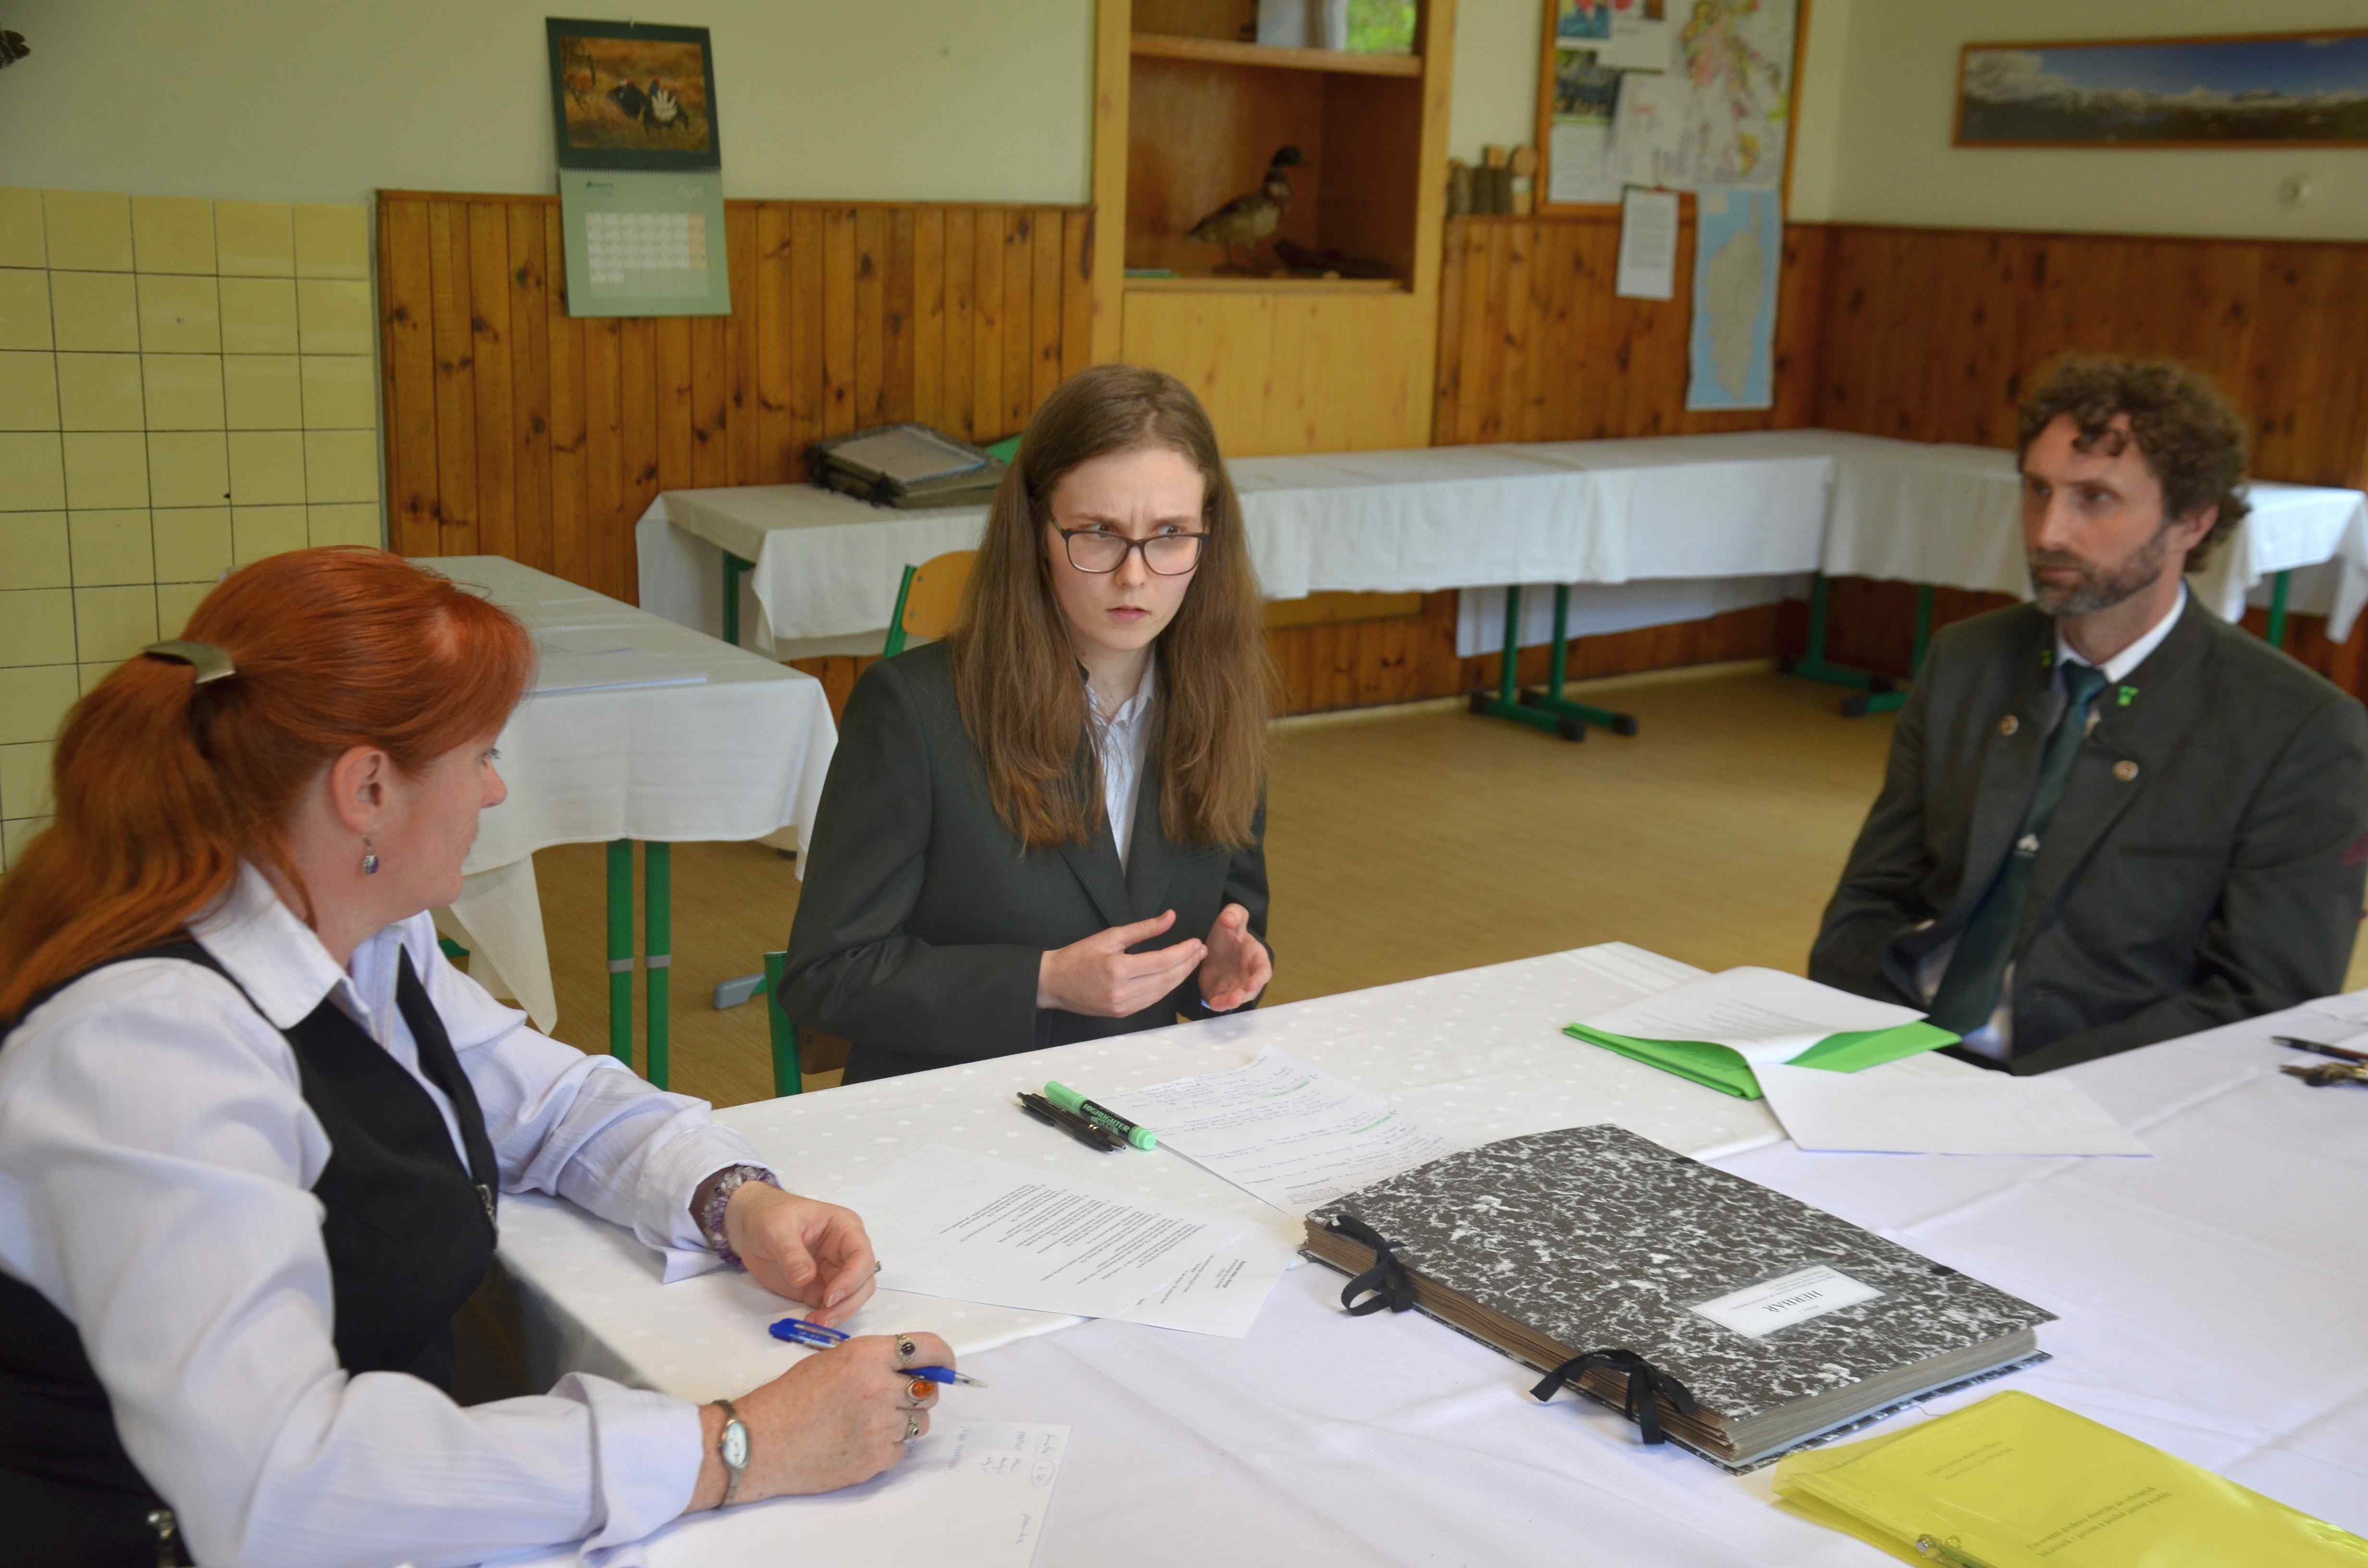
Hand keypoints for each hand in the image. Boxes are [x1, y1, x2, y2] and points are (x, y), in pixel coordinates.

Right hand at [688, 1331, 955, 1509]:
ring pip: (920, 1422)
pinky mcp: (878, 1457)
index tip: (945, 1367)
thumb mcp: (833, 1360)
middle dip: (918, 1393)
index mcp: (868, 1355)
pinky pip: (903, 1449)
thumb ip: (876, 1360)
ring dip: (903, 1421)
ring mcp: (881, 1425)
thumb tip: (915, 1369)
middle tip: (892, 1398)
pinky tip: (859, 1441)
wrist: (761, 1442)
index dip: (943, 1359)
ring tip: (867, 1422)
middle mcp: (881, 1387)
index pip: (929, 1348)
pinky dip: (889, 1446)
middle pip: (930, 1390)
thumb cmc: (790, 1398)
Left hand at [724, 1183, 877, 1327]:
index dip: (852, 1278)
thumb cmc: (768, 1215)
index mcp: (844, 1228)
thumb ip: (792, 1254)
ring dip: (838, 1314)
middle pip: (863, 1281)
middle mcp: (845, 1252)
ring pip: (851, 1298)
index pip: (862, 1255)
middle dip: (848, 1302)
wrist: (748, 1225)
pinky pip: (830, 1307)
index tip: (830, 1296)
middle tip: (824, 1318)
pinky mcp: (818, 1289)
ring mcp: (833, 1272)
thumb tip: (806, 1279)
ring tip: (815, 1323)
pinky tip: (810, 1323)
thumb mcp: (777, 1229)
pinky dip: (825, 1317)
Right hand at [1035, 909, 1204, 1017]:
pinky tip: (1175, 976)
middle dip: (1187, 964)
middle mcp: (1122, 991)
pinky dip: (1166, 988)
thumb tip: (1171, 917)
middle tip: (1201, 951)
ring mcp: (1123, 1006)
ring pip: (1162, 992)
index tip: (1197, 942)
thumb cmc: (1078, 956)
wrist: (1053, 983)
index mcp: (1118, 969)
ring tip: (1193, 961)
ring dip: (1181, 976)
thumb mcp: (1110, 936)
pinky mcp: (1122, 1013)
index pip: (1162, 961)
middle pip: (1167, 978)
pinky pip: (1152, 1000)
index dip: (1183, 952)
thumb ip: (1144, 929)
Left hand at [1197, 903, 1270, 1011]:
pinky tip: (1214, 1003)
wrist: (1213, 944)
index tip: (1252, 983)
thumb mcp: (1231, 917)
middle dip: (1244, 995)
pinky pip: (1221, 1001)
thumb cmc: (1229, 933)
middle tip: (1236, 998)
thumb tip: (1228, 919)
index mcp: (1256, 957)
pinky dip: (1218, 1004)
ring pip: (1236, 998)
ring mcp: (1235, 986)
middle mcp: (1248, 975)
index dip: (1259, 978)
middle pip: (1251, 989)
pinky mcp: (1220, 992)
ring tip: (1225, 1003)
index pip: (1263, 970)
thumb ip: (1234, 914)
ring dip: (1231, 1002)